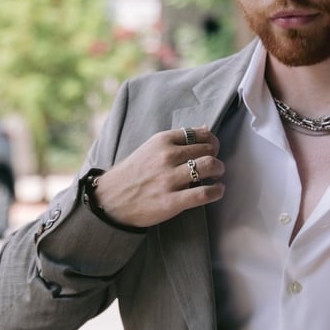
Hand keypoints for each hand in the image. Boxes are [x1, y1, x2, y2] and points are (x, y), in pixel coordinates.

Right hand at [93, 127, 224, 227]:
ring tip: (216, 176)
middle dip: (217, 157)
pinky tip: (217, 190)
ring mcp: (169, 179)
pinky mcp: (172, 201)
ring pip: (210, 166)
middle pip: (209, 150)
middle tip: (215, 165)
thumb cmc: (134, 173)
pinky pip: (204, 193)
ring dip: (219, 170)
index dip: (212, 142)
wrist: (110, 200)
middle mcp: (167, 157)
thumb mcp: (151, 148)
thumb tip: (204, 128)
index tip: (212, 149)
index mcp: (162, 141)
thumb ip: (177, 139)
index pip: (200, 134)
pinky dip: (217, 191)